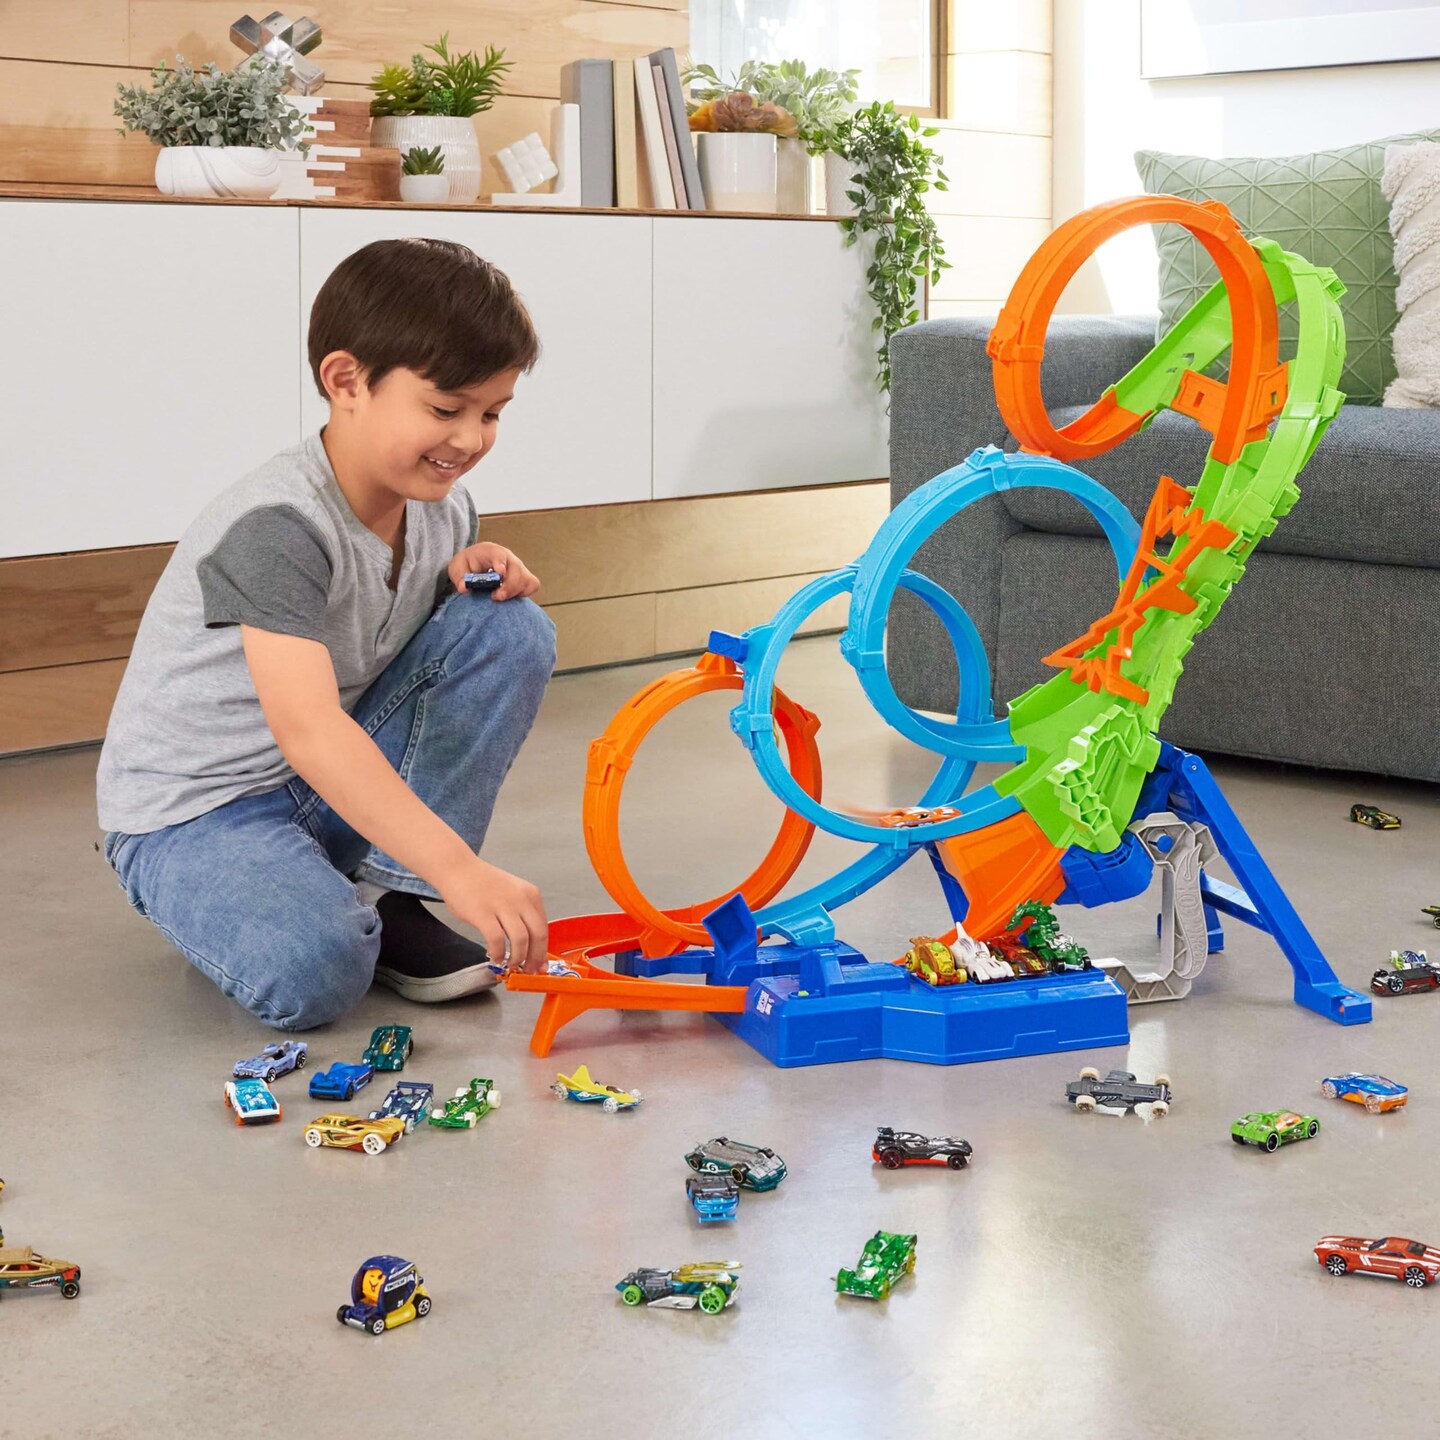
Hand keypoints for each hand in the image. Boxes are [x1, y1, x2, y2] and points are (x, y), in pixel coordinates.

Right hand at [440, 857, 548, 972]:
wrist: (458, 869)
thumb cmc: (483, 884)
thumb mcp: (512, 893)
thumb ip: (522, 914)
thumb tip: (530, 944)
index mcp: (531, 894)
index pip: (544, 927)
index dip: (543, 949)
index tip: (541, 964)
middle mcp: (521, 899)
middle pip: (538, 935)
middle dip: (536, 957)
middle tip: (529, 970)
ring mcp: (502, 906)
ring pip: (521, 940)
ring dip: (518, 958)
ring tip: (511, 964)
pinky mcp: (483, 913)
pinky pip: (497, 940)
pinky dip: (498, 953)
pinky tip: (494, 956)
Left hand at [447, 543, 538, 601]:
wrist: (476, 565)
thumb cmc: (468, 565)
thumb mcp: (457, 568)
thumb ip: (459, 577)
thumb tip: (464, 588)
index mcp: (491, 551)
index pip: (499, 554)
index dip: (500, 563)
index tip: (500, 573)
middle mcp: (508, 558)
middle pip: (516, 569)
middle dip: (508, 585)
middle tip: (496, 596)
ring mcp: (518, 567)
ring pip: (525, 579)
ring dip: (514, 591)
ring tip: (499, 597)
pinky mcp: (524, 577)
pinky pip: (532, 585)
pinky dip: (524, 593)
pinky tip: (511, 597)